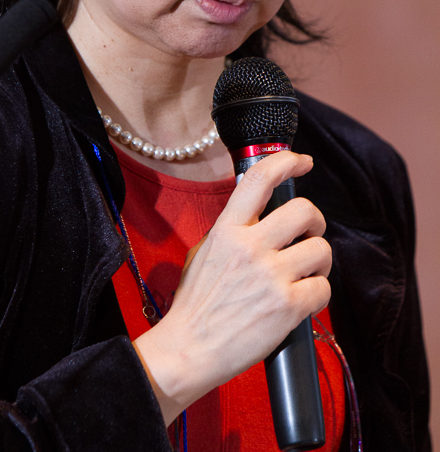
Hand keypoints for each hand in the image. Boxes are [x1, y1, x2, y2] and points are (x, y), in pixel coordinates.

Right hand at [133, 151, 330, 425]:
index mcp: (227, 229)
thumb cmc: (195, 304)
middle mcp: (250, 247)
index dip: (287, 161)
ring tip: (304, 274)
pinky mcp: (288, 307)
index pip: (260, 179)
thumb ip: (233, 230)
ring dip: (318, 262)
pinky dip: (317, 294)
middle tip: (309, 235)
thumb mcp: (204, 251)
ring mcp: (270, 276)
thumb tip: (262, 214)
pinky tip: (302, 301)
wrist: (188, 350)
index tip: (303, 161)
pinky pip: (323, 288)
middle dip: (315, 223)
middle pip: (305, 211)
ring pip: (321, 250)